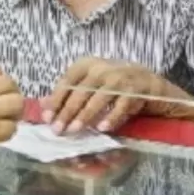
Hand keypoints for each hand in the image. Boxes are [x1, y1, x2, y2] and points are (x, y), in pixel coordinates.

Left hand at [42, 57, 166, 133]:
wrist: (150, 83)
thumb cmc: (114, 85)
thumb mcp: (89, 84)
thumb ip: (68, 93)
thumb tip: (43, 104)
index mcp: (87, 64)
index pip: (66, 82)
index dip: (55, 100)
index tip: (47, 118)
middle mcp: (102, 68)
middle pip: (80, 92)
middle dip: (67, 112)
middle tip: (58, 130)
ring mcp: (120, 77)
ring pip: (98, 99)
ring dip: (85, 116)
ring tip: (74, 130)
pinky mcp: (136, 89)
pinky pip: (121, 105)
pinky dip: (111, 117)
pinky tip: (102, 128)